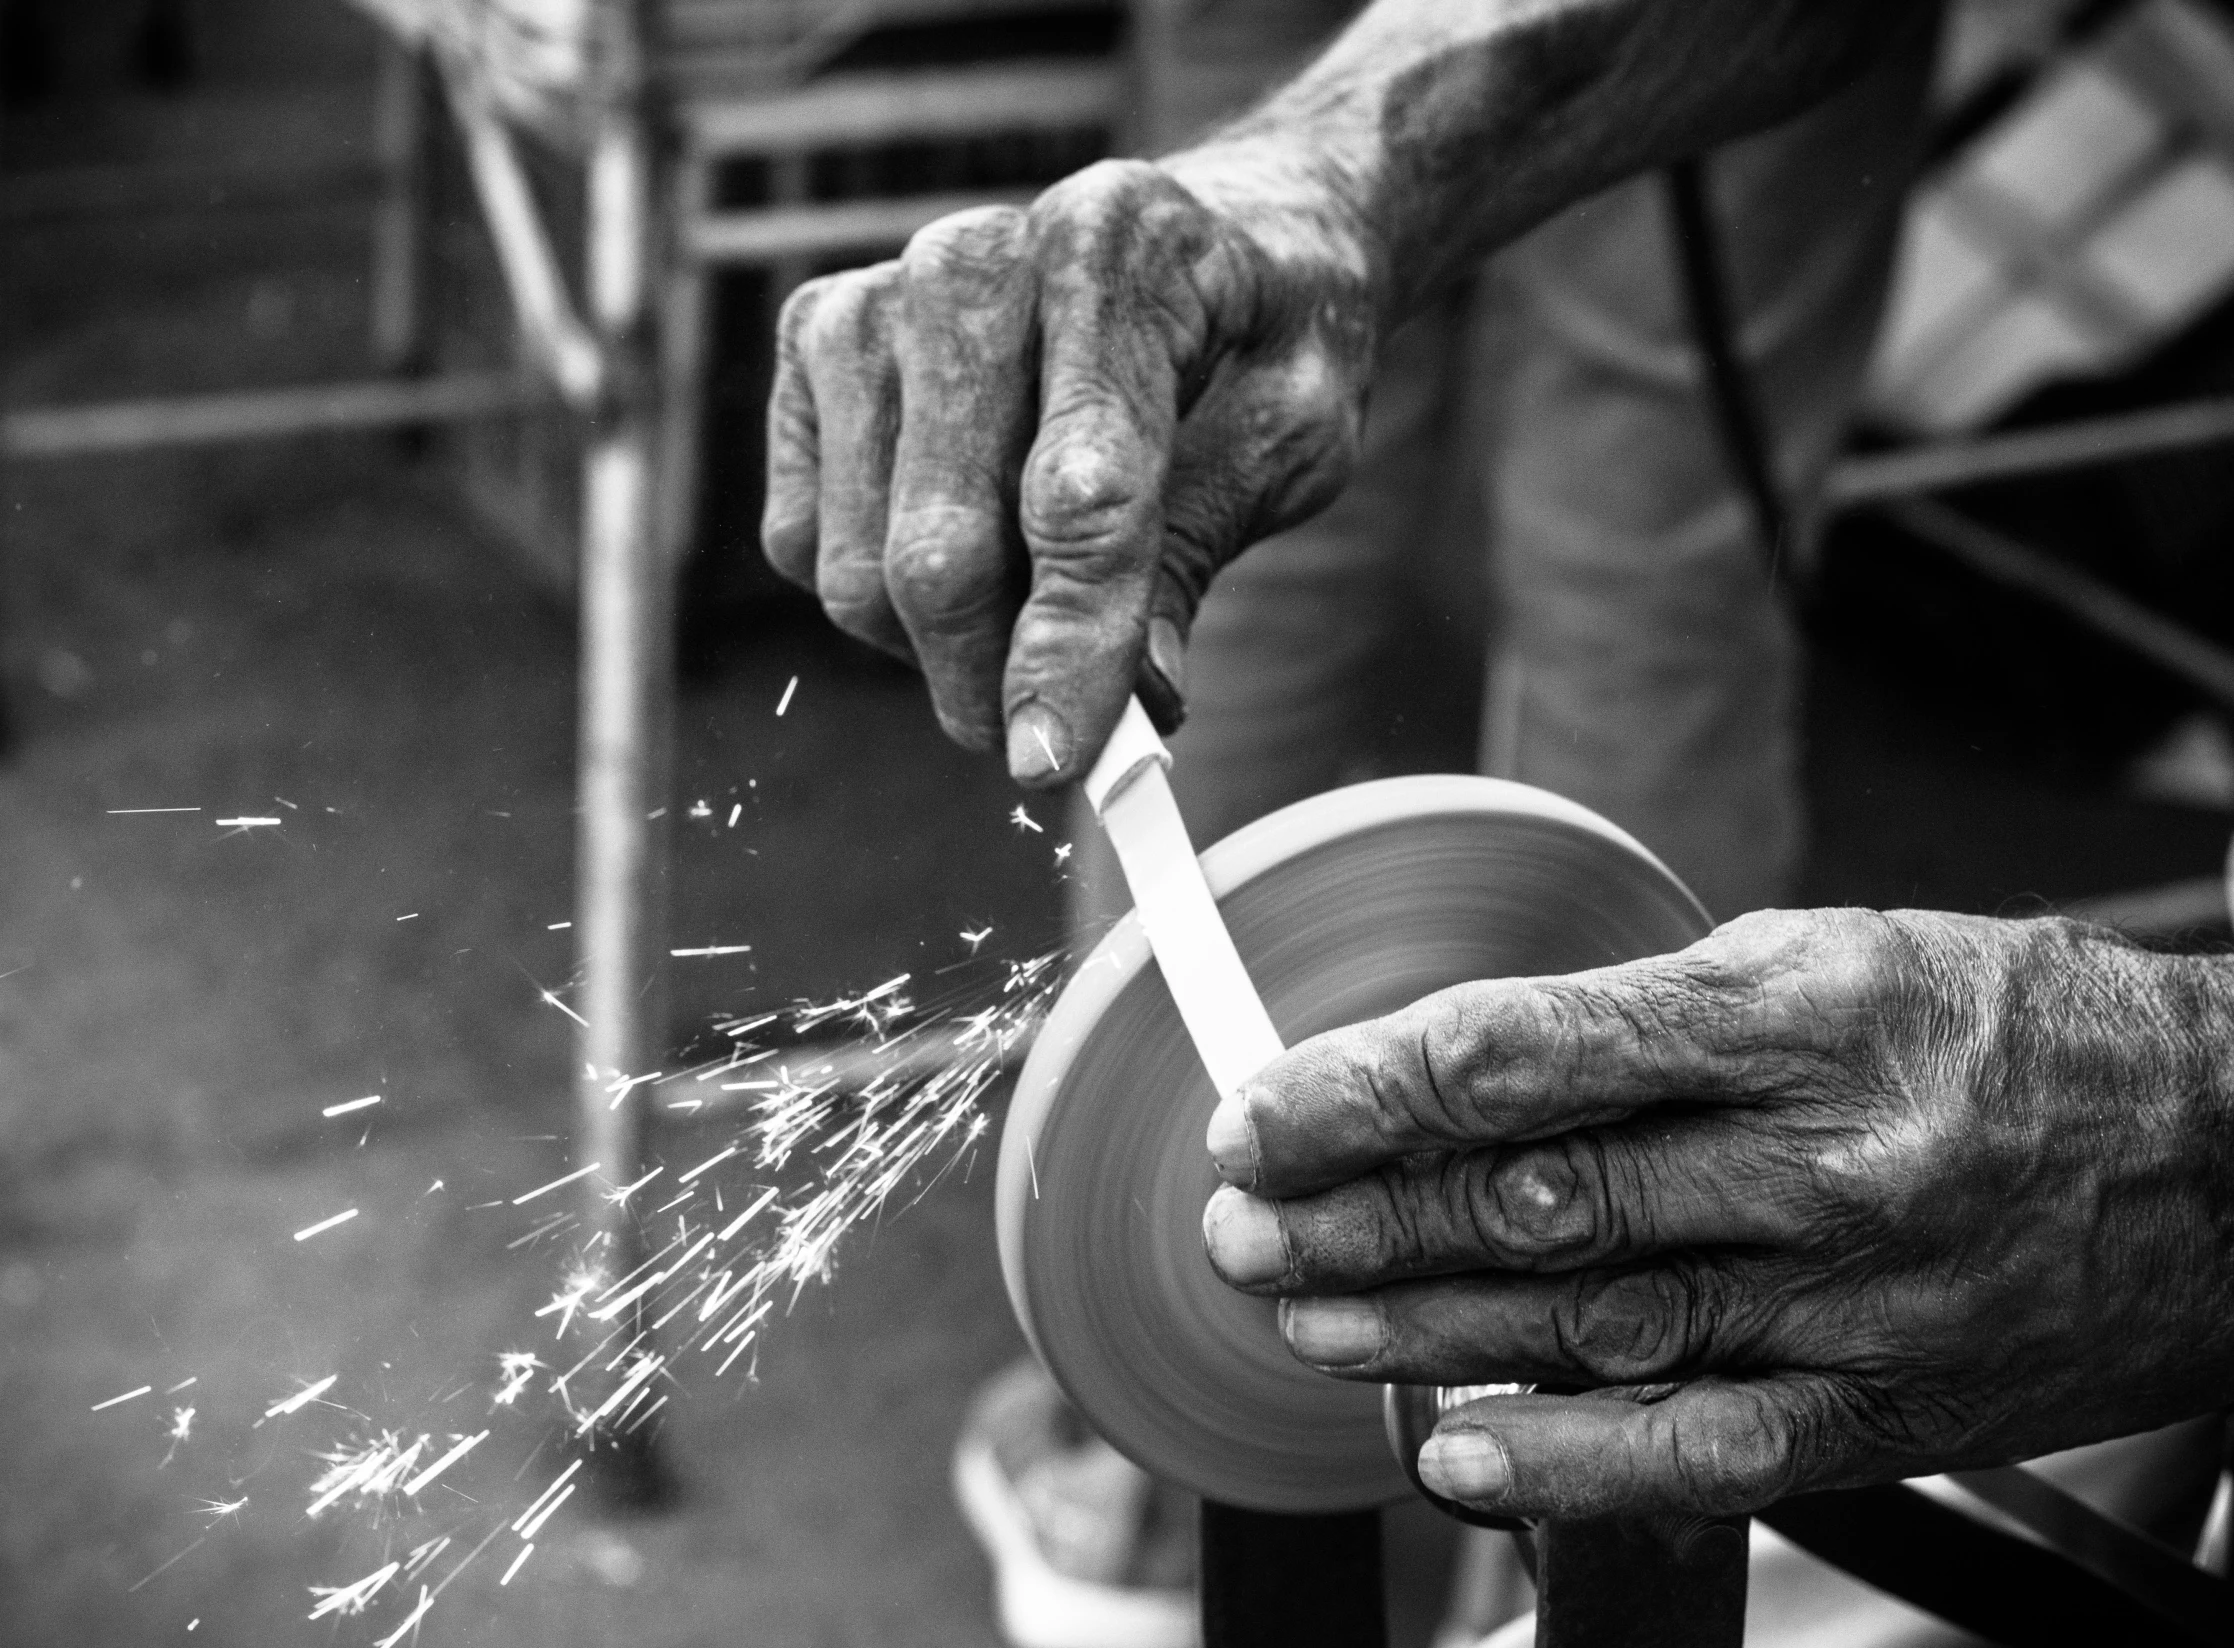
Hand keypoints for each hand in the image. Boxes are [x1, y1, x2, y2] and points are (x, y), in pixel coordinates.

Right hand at [762, 156, 1375, 784]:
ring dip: (940, 649)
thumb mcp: (1289, 441)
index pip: (1079, 493)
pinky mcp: (809, 341)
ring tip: (1027, 618)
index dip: (1069, 645)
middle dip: (992, 683)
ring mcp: (873, 298)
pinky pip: (802, 541)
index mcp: (1116, 254)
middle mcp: (972, 258)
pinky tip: (965, 553)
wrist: (1199, 241)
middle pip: (941, 549)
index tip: (1056, 763)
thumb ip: (1201, 553)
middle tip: (1050, 739)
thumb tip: (1128, 707)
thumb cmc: (1255, 344)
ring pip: (860, 568)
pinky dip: (878, 597)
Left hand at [1199, 908, 2233, 1519]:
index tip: (1266, 1107)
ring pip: (1589, 1318)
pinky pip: (1702, 1446)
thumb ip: (1659, 1016)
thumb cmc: (2011, 1030)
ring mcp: (1851, 1293)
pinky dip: (1564, 1456)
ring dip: (1417, 1324)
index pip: (1524, 1052)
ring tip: (1299, 1316)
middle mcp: (1816, 1156)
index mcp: (1793, 1012)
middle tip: (1238, 1223)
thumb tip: (1468, 1068)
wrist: (2225, 1155)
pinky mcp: (1883, 1404)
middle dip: (1357, 1212)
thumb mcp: (1836, 957)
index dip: (1366, 1087)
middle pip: (1533, 1194)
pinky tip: (1450, 1448)